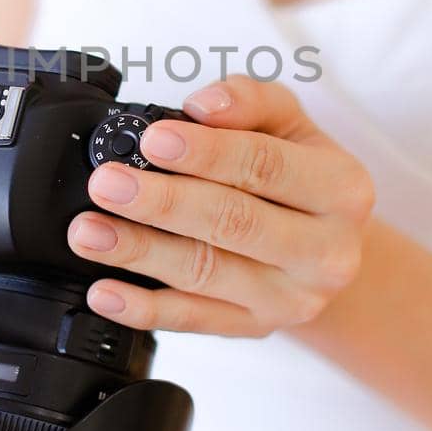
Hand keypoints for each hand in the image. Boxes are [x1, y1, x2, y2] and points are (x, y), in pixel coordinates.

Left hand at [66, 74, 375, 335]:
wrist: (327, 248)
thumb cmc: (301, 176)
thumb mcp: (291, 125)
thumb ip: (250, 102)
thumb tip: (203, 107)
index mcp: (342, 189)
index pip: (268, 166)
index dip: (207, 153)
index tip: (154, 140)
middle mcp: (327, 251)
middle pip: (234, 223)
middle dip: (163, 202)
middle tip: (108, 184)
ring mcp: (292, 299)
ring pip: (206, 273)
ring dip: (140, 252)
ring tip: (89, 231)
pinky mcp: (257, 328)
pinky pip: (194, 321)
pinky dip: (145, 308)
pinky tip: (106, 291)